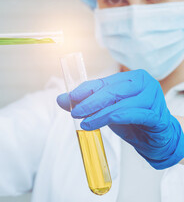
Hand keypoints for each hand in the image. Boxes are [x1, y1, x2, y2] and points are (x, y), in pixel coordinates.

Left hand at [57, 69, 183, 168]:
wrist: (156, 138)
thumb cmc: (131, 119)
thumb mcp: (106, 109)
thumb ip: (85, 102)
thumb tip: (60, 99)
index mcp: (130, 78)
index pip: (103, 82)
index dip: (85, 89)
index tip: (70, 98)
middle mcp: (142, 84)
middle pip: (111, 91)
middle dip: (89, 103)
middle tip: (75, 113)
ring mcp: (152, 98)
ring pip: (120, 104)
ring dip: (99, 114)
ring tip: (85, 124)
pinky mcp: (157, 116)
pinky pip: (134, 115)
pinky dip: (116, 118)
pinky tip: (102, 124)